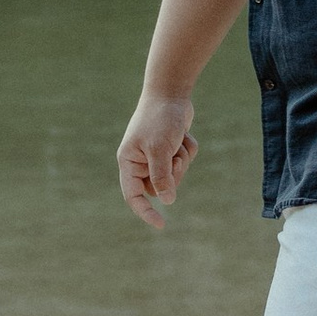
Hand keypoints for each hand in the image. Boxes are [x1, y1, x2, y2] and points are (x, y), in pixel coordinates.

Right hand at [118, 91, 196, 228]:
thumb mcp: (159, 149)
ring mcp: (156, 155)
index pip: (133, 196)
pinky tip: (183, 134)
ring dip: (182, 159)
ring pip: (175, 174)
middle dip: (174, 174)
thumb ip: (161, 176)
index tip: (161, 224)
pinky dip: (188, 149)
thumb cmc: (160, 118)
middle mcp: (140, 161)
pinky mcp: (171, 148)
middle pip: (160, 187)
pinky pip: (184, 160)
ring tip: (178, 141)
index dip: (145, 212)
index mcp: (129, 162)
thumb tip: (167, 202)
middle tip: (175, 157)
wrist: (171, 91)